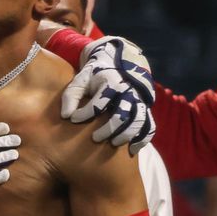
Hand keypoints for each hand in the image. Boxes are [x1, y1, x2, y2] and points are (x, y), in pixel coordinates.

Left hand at [62, 36, 155, 153]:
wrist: (116, 65)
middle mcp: (128, 90)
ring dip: (127, 134)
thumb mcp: (80, 80)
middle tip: (95, 138)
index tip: (73, 119)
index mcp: (111, 81)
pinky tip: (132, 150)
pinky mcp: (145, 109)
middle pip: (123, 112)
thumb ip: (71, 96)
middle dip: (109, 128)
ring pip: (139, 120)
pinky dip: (143, 138)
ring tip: (113, 144)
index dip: (86, 112)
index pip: (100, 100)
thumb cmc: (94, 76)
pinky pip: (150, 125)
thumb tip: (66, 116)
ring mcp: (139, 100)